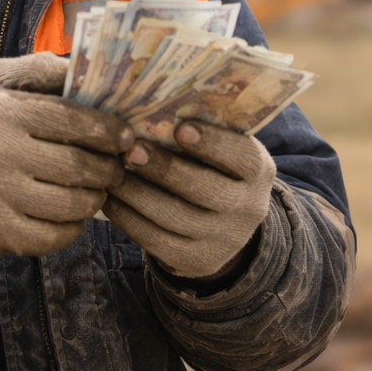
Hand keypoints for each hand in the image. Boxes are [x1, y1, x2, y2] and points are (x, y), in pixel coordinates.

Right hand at [0, 53, 131, 255]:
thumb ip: (42, 69)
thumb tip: (92, 68)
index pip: (72, 120)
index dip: (109, 130)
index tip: (126, 136)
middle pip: (77, 165)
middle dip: (109, 168)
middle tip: (118, 167)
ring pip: (71, 204)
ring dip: (96, 198)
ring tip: (99, 189)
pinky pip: (52, 236)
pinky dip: (74, 227)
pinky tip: (73, 214)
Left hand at [103, 121, 275, 279]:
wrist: (228, 224)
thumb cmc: (217, 169)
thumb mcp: (226, 150)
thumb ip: (205, 132)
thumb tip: (157, 109)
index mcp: (259, 171)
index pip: (241, 156)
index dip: (212, 143)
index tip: (180, 128)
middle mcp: (248, 207)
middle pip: (203, 189)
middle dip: (164, 168)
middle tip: (131, 151)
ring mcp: (224, 239)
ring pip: (174, 216)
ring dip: (137, 193)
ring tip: (112, 174)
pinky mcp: (197, 261)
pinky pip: (157, 242)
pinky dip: (130, 220)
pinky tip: (112, 201)